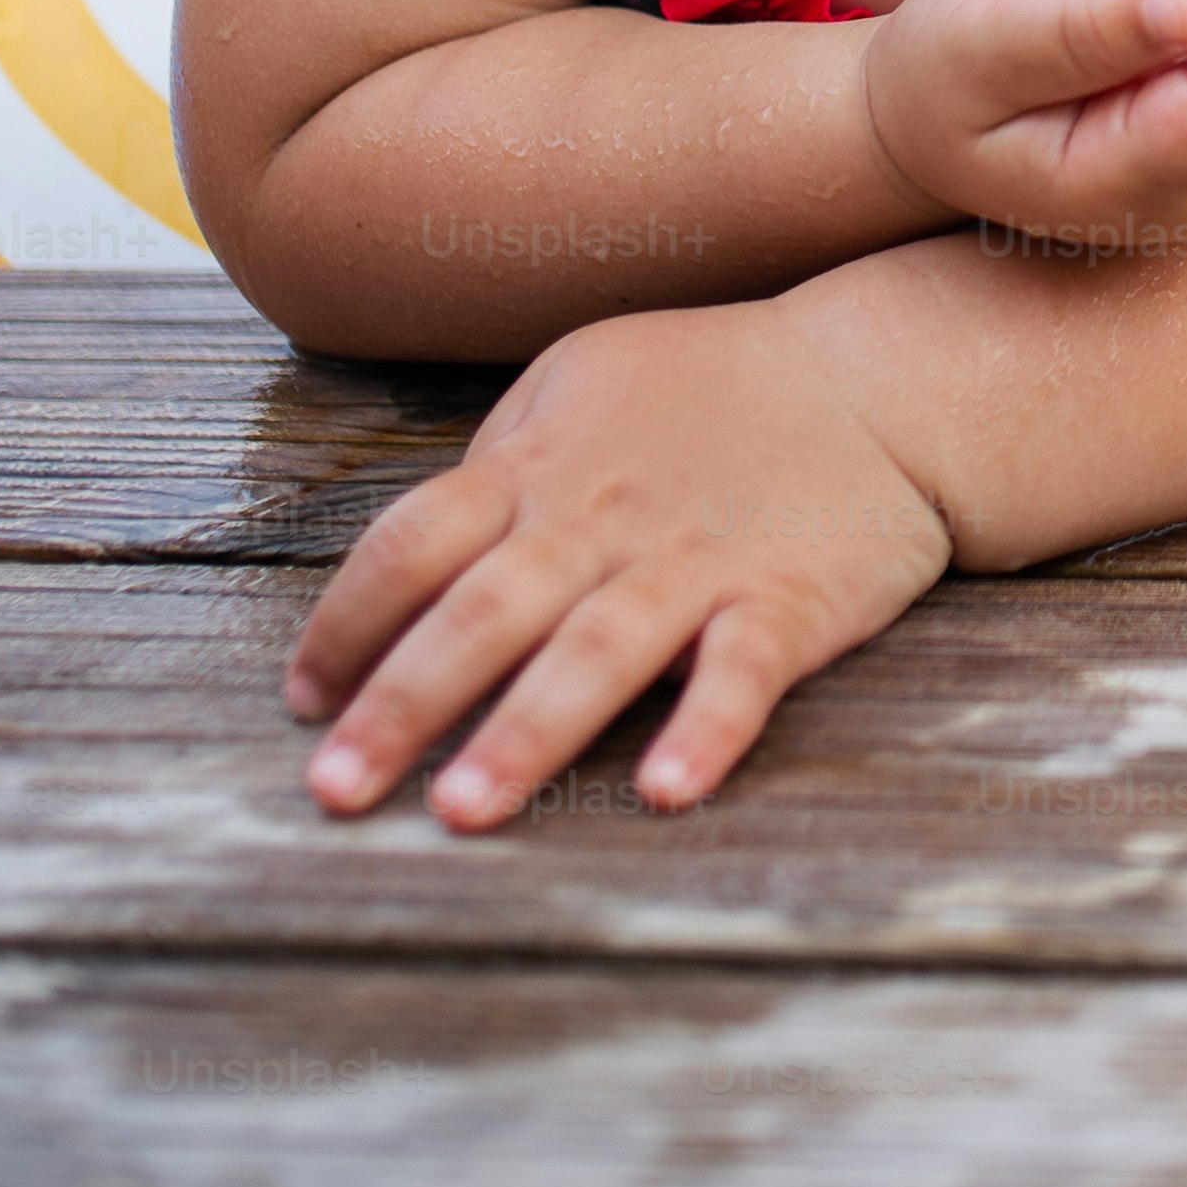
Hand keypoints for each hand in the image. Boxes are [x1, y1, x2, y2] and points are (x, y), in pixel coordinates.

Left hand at [287, 299, 956, 826]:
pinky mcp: (787, 599)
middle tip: (336, 792)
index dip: (346, 622)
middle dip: (401, 705)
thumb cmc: (715, 385)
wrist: (879, 374)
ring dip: (527, 732)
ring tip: (464, 812)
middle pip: (481, 612)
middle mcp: (600, 519)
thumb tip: (423, 555)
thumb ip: (501, 464)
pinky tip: (668, 789)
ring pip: (595, 650)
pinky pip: (741, 668)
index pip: (410, 544)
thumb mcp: (582, 382)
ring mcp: (695, 561)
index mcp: (539, 468)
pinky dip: (707, 726)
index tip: (307, 701)